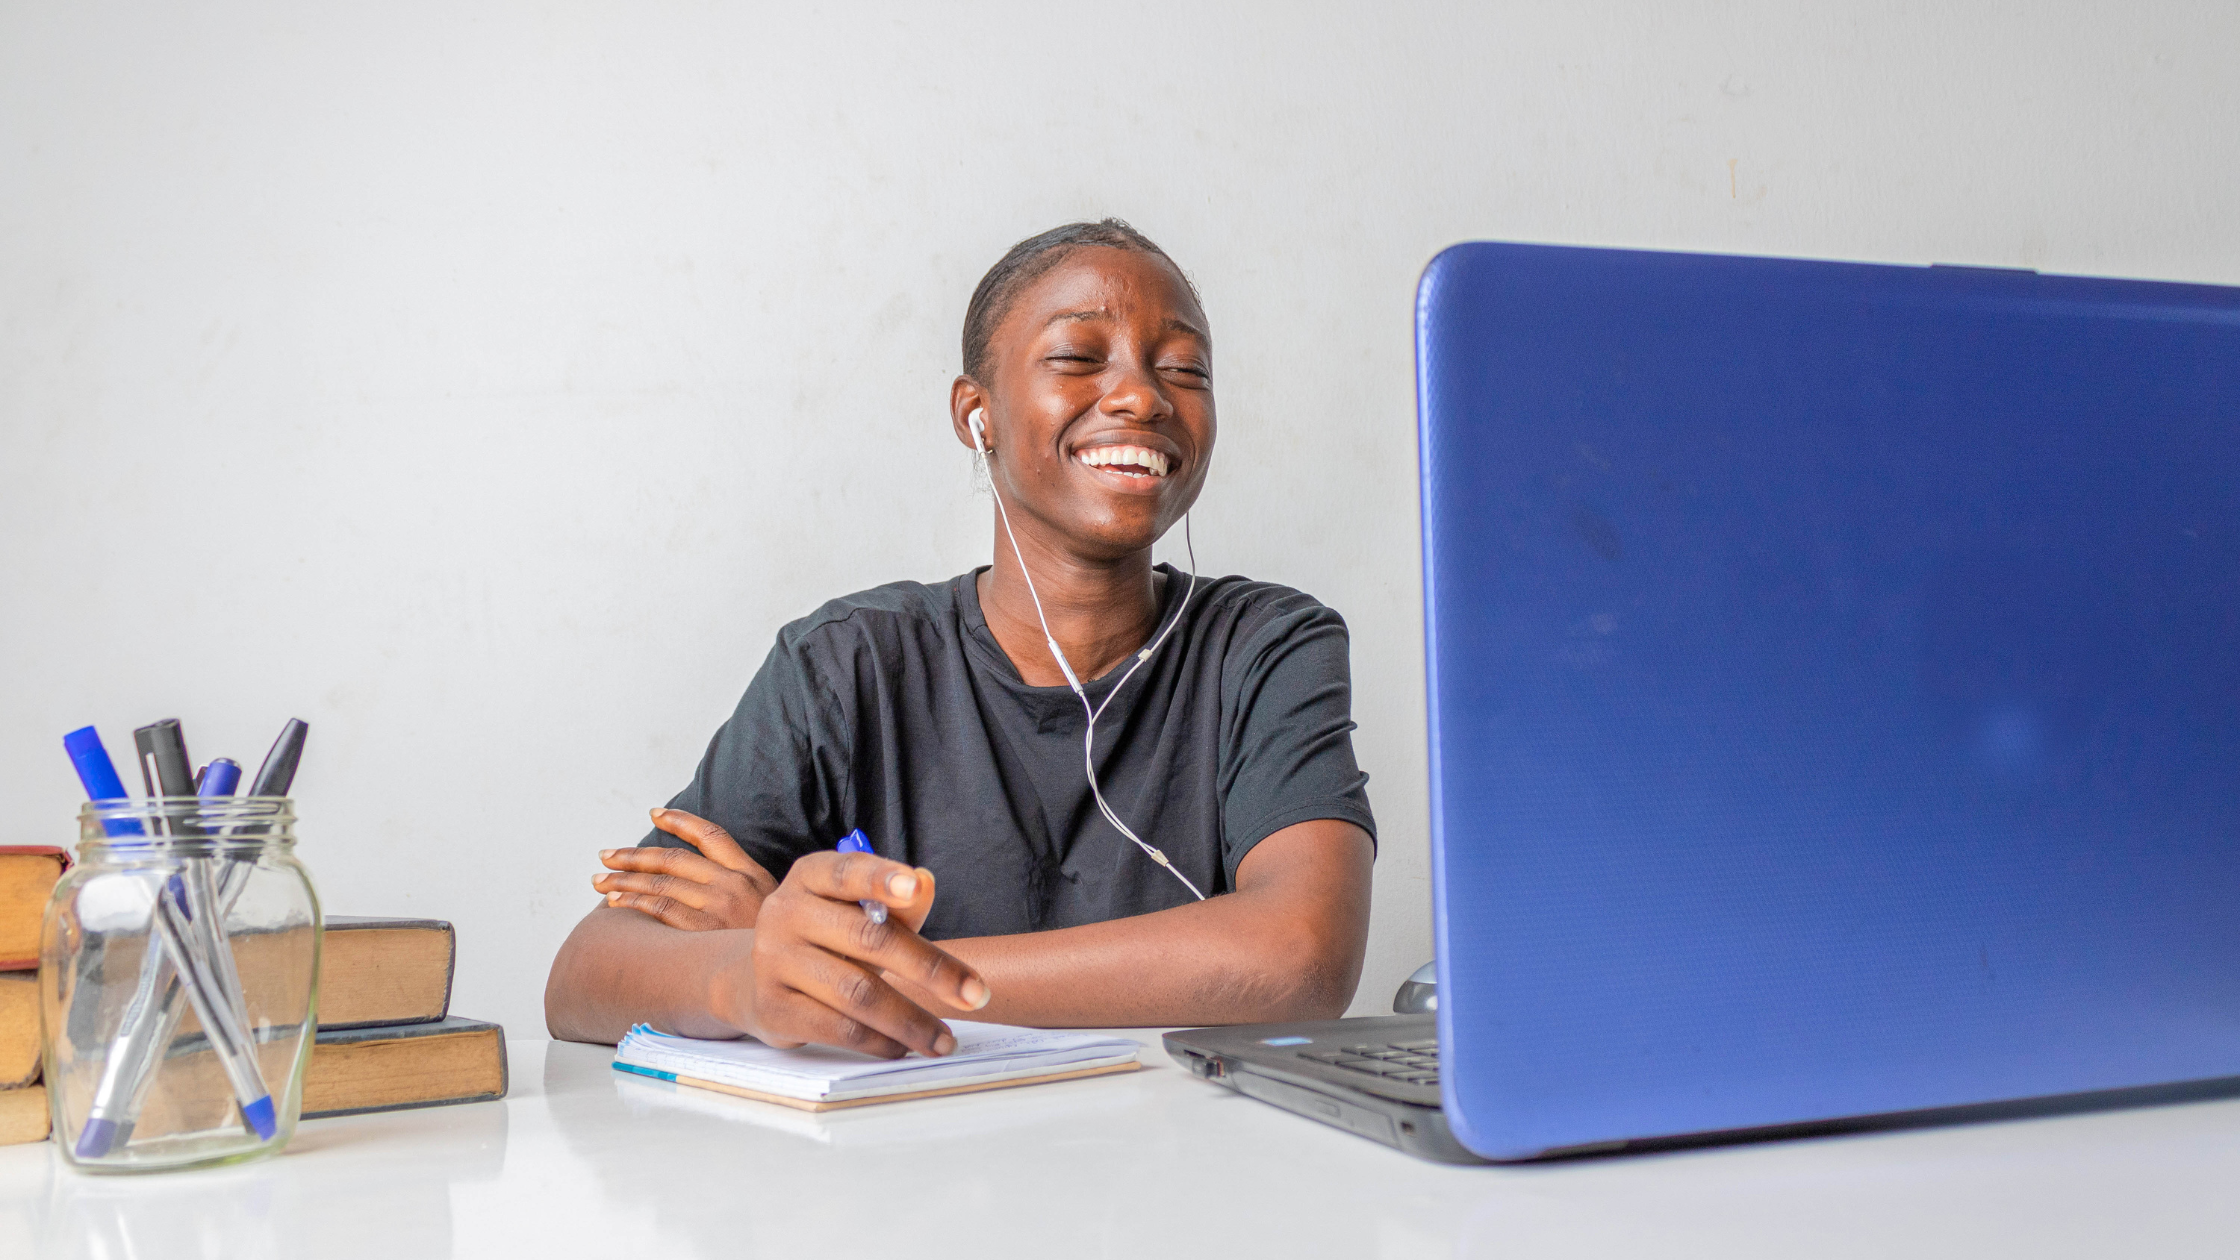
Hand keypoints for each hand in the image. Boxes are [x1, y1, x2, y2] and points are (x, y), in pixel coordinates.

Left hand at [594, 808, 778, 929]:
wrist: (794, 968)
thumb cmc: (779, 944)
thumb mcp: (777, 907)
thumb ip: (745, 890)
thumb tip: (707, 883)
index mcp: (751, 872)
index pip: (711, 835)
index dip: (680, 821)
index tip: (654, 813)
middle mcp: (733, 883)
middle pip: (674, 858)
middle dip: (634, 855)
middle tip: (606, 855)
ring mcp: (719, 906)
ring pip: (661, 883)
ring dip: (624, 879)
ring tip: (599, 879)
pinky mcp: (705, 930)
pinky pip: (661, 908)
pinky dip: (634, 901)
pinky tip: (615, 901)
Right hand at [721, 848, 990, 1057]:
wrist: (760, 978)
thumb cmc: (829, 938)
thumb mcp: (861, 913)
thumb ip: (898, 903)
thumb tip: (926, 883)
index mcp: (811, 877)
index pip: (847, 872)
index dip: (881, 878)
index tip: (915, 889)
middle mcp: (785, 912)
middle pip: (867, 938)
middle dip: (929, 969)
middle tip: (975, 994)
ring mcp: (774, 961)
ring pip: (857, 992)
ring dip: (910, 1020)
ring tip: (944, 1039)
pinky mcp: (773, 1007)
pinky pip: (838, 1028)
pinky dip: (879, 1040)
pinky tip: (902, 1047)